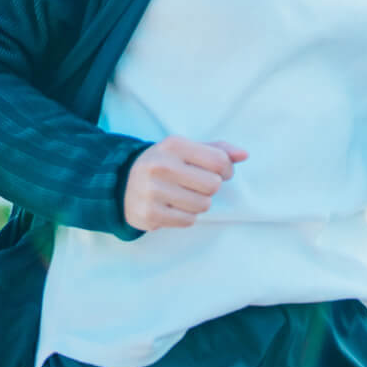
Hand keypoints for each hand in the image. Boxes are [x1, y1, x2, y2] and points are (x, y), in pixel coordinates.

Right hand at [123, 136, 247, 230]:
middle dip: (211, 187)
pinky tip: (174, 206)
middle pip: (213, 185)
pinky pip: (188, 221)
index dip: (227, 169)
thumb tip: (244, 155)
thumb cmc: (164, 164)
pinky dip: (186, 216)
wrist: (121, 183)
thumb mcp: (187, 150)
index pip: (219, 161)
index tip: (220, 172)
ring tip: (184, 195)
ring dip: (199, 203)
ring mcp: (153, 191)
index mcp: (174, 145)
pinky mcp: (149, 214)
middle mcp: (162, 166)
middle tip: (198, 184)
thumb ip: (217, 150)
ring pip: (202, 205)